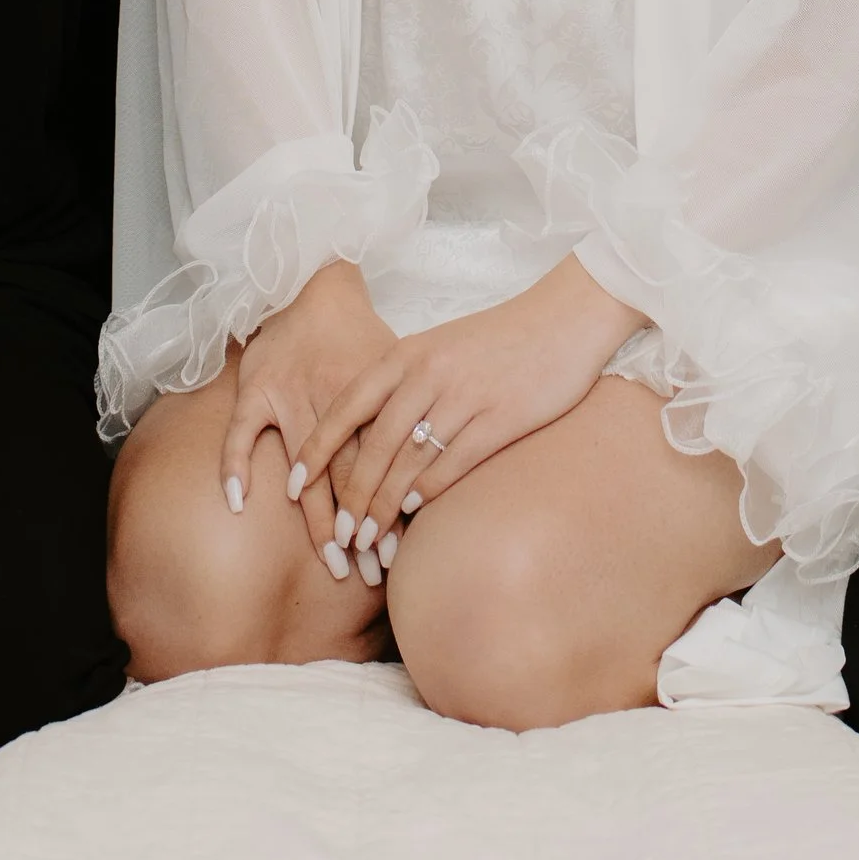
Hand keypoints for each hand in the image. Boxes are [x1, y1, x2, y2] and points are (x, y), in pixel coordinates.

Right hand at [219, 260, 395, 582]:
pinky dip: (237, 463)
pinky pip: (242, 430)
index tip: (397, 555)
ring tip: (333, 562)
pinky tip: (238, 503)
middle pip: (349, 475)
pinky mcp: (257, 384)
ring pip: (306, 466)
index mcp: (374, 394)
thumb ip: (414, 417)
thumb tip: (443, 470)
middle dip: (360, 528)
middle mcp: (335, 398)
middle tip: (368, 574)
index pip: (383, 464)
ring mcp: (292, 393)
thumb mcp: (398, 370)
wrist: (317, 286)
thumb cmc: (363, 337)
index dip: (389, 510)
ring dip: (318, 518)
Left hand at [295, 256, 646, 552]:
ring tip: (369, 541)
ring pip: (409, 463)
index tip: (294, 485)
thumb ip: (404, 384)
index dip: (317, 450)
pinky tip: (415, 514)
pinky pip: (452, 464)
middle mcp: (427, 374)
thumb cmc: (499, 338)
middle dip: (351, 497)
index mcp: (406, 354)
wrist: (564, 319)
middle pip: (374, 446)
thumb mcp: (440, 348)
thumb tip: (370, 436)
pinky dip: (428, 494)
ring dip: (384, 508)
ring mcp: (463, 397)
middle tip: (338, 535)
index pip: (346, 408)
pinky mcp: (499, 419)